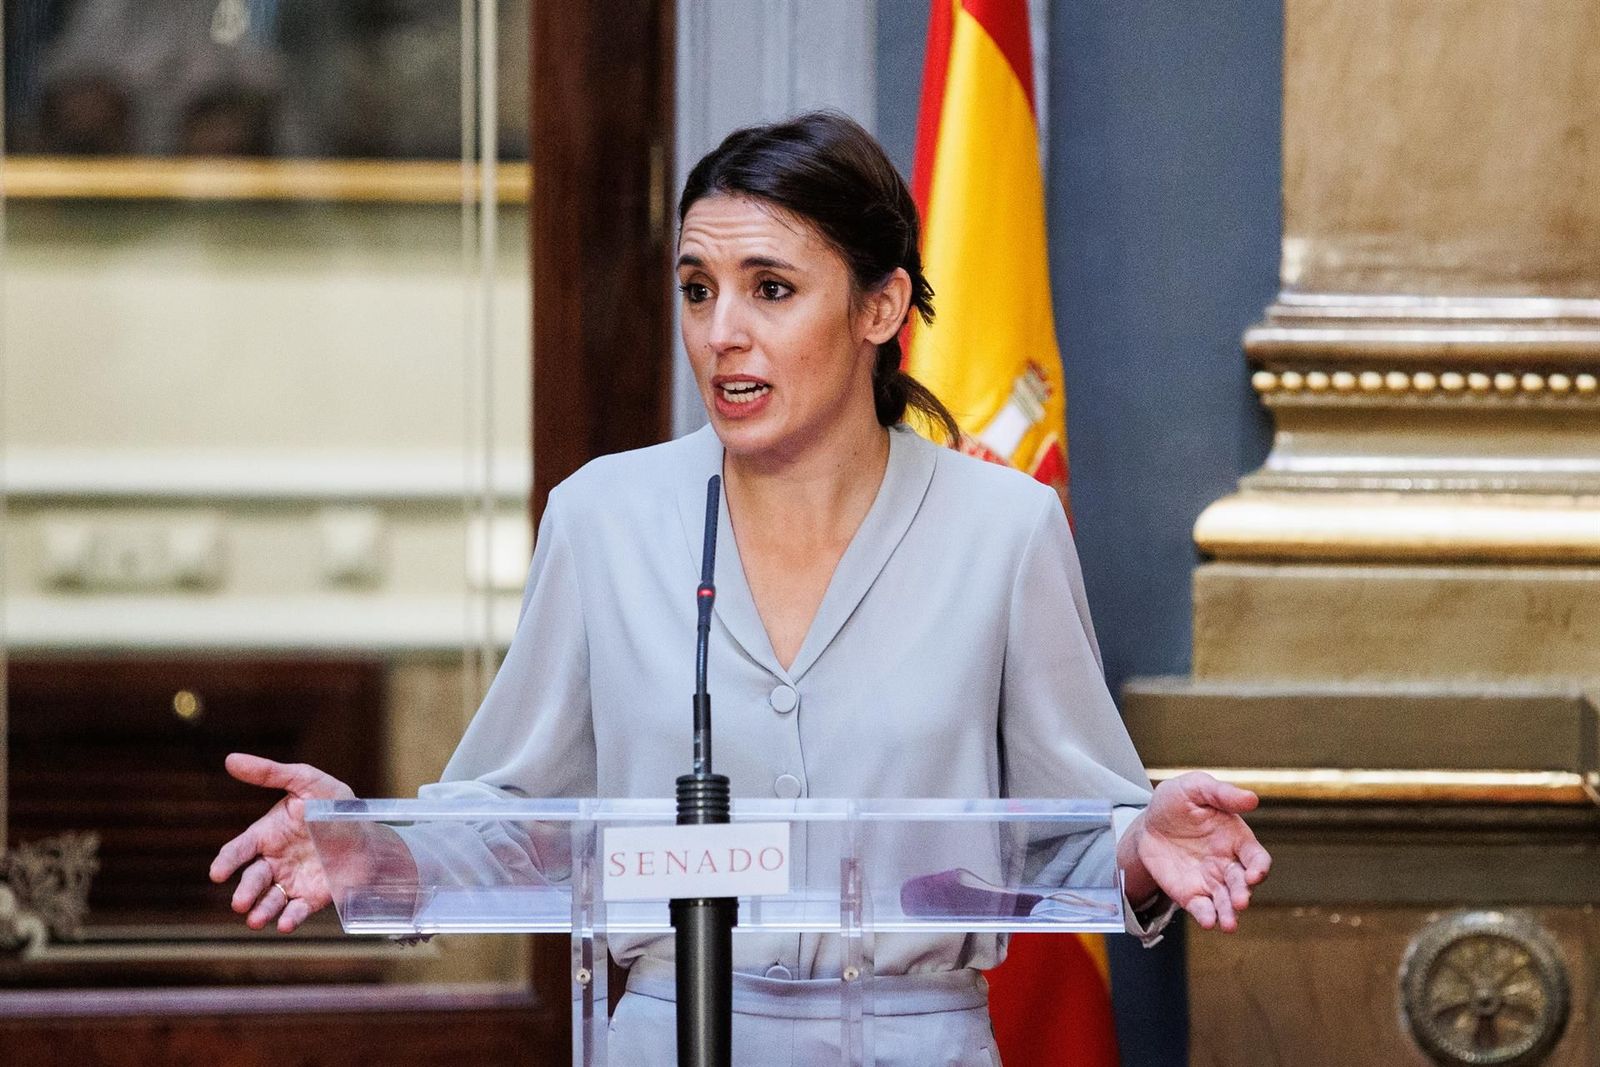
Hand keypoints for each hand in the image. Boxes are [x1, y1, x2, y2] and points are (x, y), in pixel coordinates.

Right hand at [209, 753, 352, 932]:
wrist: (371, 831)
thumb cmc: (334, 805)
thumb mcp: (307, 782)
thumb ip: (271, 773)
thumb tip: (231, 759)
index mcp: (267, 835)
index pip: (239, 850)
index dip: (226, 861)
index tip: (217, 872)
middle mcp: (274, 861)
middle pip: (252, 879)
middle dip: (244, 892)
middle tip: (240, 903)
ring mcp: (291, 881)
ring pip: (268, 900)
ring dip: (260, 911)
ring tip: (255, 920)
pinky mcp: (311, 897)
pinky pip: (296, 911)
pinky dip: (289, 919)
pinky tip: (284, 924)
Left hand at [1120, 771, 1271, 931]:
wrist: (1148, 822)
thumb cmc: (1177, 801)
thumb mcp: (1195, 787)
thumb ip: (1222, 793)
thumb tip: (1252, 798)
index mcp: (1236, 839)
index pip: (1256, 857)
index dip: (1259, 867)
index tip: (1254, 874)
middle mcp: (1227, 864)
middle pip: (1242, 884)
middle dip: (1243, 894)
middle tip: (1240, 902)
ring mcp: (1210, 881)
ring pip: (1225, 902)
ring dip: (1229, 914)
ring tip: (1228, 924)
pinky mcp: (1191, 893)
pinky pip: (1202, 908)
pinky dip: (1207, 916)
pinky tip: (1207, 922)